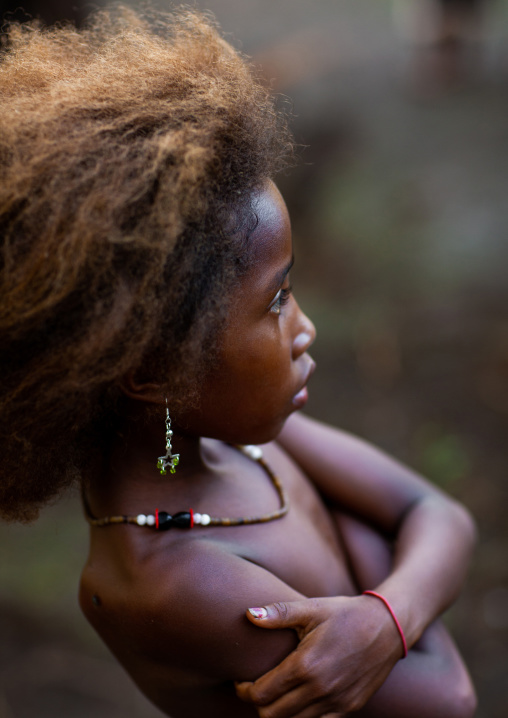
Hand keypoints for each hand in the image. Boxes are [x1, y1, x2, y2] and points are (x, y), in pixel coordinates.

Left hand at [235, 595, 403, 717]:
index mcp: (305, 665)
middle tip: (254, 688)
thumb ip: (278, 613)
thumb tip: (248, 614)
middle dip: (258, 704)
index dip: (244, 690)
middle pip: (272, 715)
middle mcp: (320, 689)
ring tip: (275, 693)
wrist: (388, 627)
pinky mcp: (349, 708)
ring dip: (279, 712)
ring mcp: (336, 702)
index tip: (240, 681)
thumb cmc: (345, 614)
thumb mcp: (312, 608)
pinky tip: (299, 699)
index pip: (261, 693)